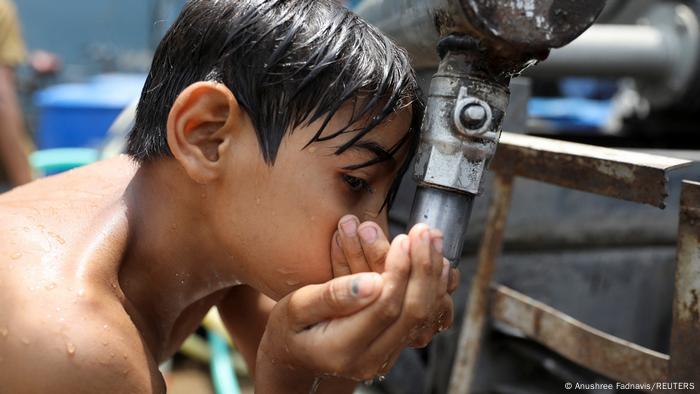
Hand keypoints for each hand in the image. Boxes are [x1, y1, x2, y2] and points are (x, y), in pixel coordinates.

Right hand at [256, 224, 455, 390]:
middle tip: (425, 233)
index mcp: (342, 348)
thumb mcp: (296, 306)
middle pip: (411, 313)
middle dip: (423, 269)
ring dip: (433, 277)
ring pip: (422, 317)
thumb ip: (331, 295)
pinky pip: (421, 320)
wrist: (293, 355)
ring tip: (434, 242)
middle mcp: (369, 359)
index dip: (399, 271)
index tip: (403, 239)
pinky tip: (436, 263)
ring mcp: (384, 358)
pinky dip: (432, 289)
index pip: (385, 307)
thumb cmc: (289, 326)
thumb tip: (371, 282)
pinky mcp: (393, 349)